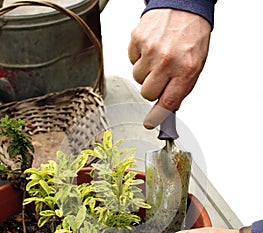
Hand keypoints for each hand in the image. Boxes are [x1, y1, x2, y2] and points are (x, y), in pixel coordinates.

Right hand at [128, 9, 210, 128]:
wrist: (183, 6)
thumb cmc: (191, 36)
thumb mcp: (195, 66)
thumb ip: (181, 89)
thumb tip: (167, 108)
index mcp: (185, 70)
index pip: (167, 102)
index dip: (157, 116)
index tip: (150, 123)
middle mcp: (167, 61)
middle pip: (147, 93)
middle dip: (152, 89)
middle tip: (160, 76)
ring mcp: (150, 50)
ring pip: (137, 78)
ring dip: (145, 72)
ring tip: (157, 57)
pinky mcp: (137, 40)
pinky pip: (131, 61)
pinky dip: (139, 57)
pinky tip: (151, 48)